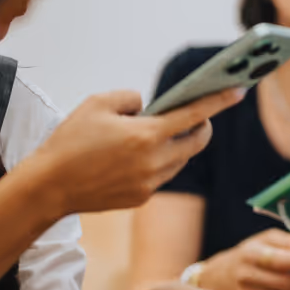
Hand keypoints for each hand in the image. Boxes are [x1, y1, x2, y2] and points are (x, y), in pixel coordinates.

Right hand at [34, 87, 244, 216]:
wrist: (50, 186)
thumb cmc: (71, 140)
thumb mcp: (98, 103)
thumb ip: (131, 98)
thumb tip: (149, 107)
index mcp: (147, 135)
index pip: (195, 115)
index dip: (219, 101)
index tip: (238, 91)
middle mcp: (155, 162)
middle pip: (197, 142)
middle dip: (203, 127)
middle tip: (197, 116)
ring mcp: (150, 183)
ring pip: (180, 161)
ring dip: (178, 146)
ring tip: (158, 133)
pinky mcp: (142, 198)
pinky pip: (161, 176)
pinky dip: (158, 163)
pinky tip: (137, 156)